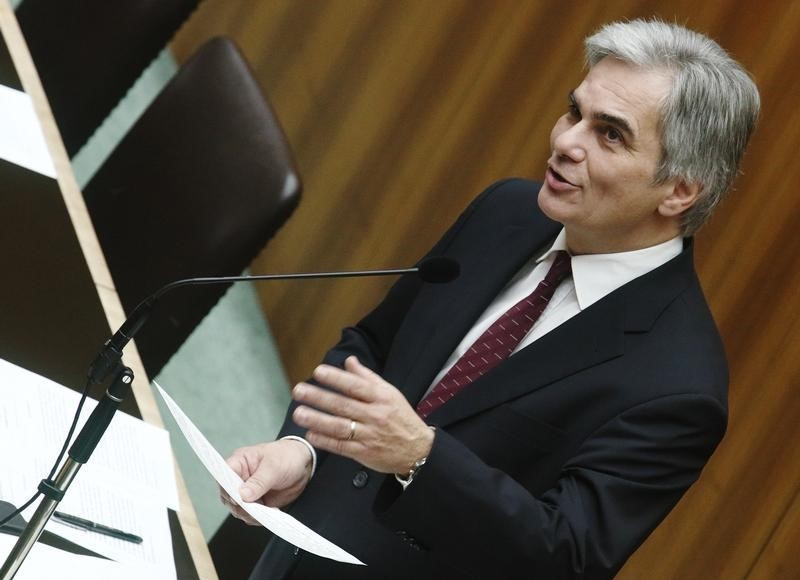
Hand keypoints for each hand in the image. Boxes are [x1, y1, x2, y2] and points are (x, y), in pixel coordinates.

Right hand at [221, 439, 311, 524]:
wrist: (303, 464)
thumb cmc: (286, 456)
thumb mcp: (274, 466)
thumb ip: (259, 481)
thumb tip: (242, 495)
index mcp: (239, 462)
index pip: (223, 476)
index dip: (227, 489)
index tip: (238, 498)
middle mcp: (239, 478)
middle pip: (228, 496)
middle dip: (239, 505)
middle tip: (255, 508)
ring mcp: (247, 492)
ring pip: (238, 509)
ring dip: (249, 514)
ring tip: (265, 511)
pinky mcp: (256, 503)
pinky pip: (251, 515)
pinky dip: (258, 518)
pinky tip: (270, 514)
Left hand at [291, 356, 433, 474]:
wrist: (418, 450)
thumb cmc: (401, 418)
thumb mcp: (390, 393)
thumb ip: (367, 377)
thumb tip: (349, 361)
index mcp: (382, 398)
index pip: (356, 386)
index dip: (336, 378)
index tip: (318, 372)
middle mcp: (375, 415)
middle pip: (344, 405)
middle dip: (319, 397)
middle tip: (299, 391)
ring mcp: (369, 435)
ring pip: (340, 426)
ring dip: (317, 420)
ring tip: (299, 414)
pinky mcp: (364, 453)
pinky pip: (342, 446)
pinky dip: (325, 441)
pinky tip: (310, 435)